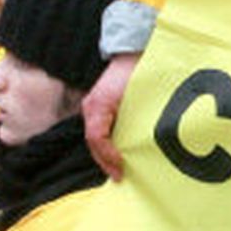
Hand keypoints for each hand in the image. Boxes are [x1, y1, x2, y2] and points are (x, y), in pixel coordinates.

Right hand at [83, 51, 139, 181]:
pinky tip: (118, 152)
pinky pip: (99, 130)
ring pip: (95, 137)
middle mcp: (90, 108)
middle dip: (105, 161)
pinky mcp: (100, 107)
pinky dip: (107, 144)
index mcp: (96, 107)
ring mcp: (93, 107)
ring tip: (119, 168)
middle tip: (120, 176)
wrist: (133, 54)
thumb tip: (140, 147)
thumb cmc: (136, 74)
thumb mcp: (135, 99)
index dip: (108, 156)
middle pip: (93, 142)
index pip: (96, 138)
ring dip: (105, 154)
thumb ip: (134, 123)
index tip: (122, 166)